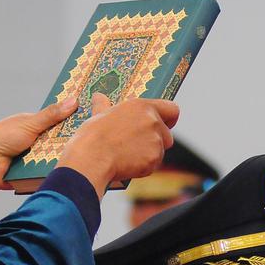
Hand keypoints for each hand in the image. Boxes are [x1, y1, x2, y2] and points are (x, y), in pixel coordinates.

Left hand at [0, 99, 80, 212]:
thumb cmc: (0, 138)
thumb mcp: (29, 123)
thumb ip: (52, 115)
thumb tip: (72, 101)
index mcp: (32, 124)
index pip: (57, 121)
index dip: (71, 120)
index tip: (89, 117)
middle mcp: (34, 140)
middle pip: (59, 140)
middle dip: (69, 141)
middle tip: (90, 139)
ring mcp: (34, 157)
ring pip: (55, 157)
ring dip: (61, 157)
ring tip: (83, 155)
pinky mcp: (32, 173)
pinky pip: (48, 171)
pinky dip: (53, 171)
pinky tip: (68, 169)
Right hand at [57, 93, 178, 198]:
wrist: (92, 158)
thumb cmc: (93, 136)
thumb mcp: (98, 115)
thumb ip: (104, 105)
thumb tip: (98, 97)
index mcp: (142, 107)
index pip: (172, 109)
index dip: (168, 118)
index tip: (164, 124)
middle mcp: (153, 122)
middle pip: (167, 135)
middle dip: (156, 141)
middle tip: (136, 145)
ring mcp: (156, 142)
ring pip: (160, 151)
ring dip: (149, 154)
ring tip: (127, 155)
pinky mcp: (154, 160)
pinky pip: (153, 165)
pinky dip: (143, 167)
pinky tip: (127, 164)